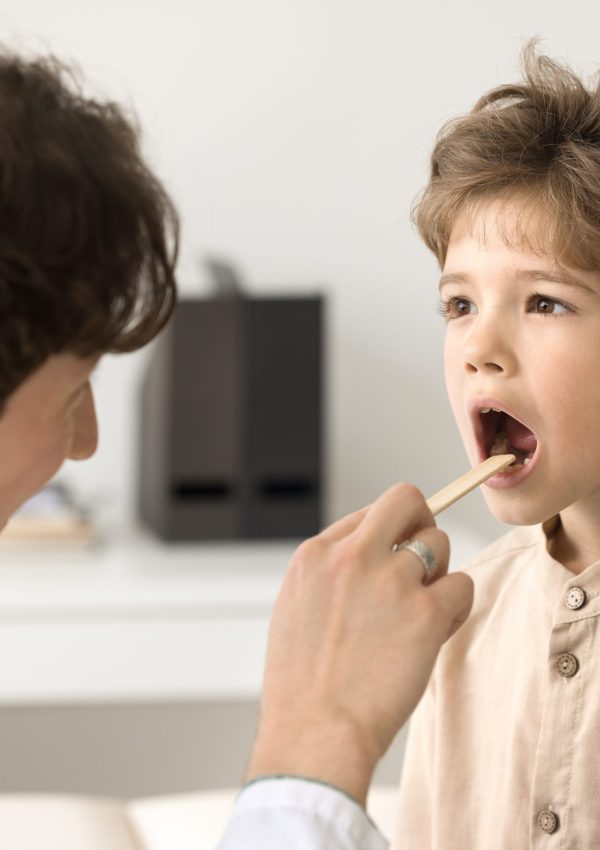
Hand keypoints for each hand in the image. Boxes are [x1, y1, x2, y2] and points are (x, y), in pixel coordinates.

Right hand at [245, 482, 473, 805]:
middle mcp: (352, 556)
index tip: (391, 560)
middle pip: (405, 500)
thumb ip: (329, 575)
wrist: (314, 734)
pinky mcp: (425, 612)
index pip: (366, 514)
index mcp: (315, 555)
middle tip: (423, 560)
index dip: (385, 536)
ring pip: (439, 542)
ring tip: (424, 610)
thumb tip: (369, 557)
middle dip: (421, 521)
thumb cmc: (303, 685)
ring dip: (439, 572)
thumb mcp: (295, 609)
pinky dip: (458, 606)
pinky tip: (440, 629)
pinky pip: (463, 585)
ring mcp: (389, 581)